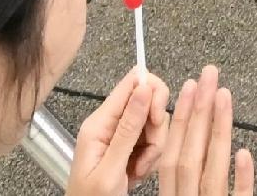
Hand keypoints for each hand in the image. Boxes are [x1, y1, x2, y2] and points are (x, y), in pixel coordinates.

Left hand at [68, 70, 168, 195]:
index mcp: (99, 123)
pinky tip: (138, 174)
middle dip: (156, 130)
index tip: (157, 120)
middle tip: (146, 156)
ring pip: (154, 124)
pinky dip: (151, 158)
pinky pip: (152, 141)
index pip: (133, 82)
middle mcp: (109, 123)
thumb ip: (128, 129)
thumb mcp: (110, 169)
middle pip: (149, 103)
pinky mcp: (128, 147)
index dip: (153, 94)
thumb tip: (144, 88)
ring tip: (138, 171)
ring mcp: (119, 135)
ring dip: (154, 149)